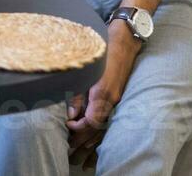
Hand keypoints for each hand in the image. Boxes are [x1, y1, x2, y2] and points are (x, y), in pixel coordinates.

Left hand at [66, 22, 141, 167]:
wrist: (125, 37)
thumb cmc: (102, 48)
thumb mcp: (86, 70)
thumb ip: (77, 93)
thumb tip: (70, 114)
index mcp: (102, 93)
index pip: (90, 122)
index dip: (77, 129)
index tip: (66, 127)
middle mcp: (111, 99)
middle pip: (97, 129)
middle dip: (82, 141)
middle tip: (69, 152)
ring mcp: (117, 98)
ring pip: (104, 127)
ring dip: (91, 141)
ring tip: (80, 154)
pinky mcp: (118, 95)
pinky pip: (108, 119)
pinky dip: (100, 132)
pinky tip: (95, 140)